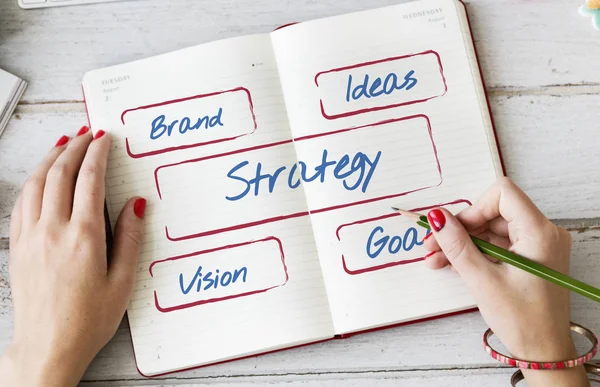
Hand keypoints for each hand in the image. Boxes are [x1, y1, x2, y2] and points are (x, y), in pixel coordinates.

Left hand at [0, 127, 145, 386]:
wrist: (47, 347)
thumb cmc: (87, 320)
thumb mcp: (122, 282)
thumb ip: (131, 238)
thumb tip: (136, 204)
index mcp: (84, 237)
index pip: (89, 180)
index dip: (97, 153)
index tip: (104, 138)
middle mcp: (53, 231)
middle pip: (60, 173)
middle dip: (74, 147)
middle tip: (86, 133)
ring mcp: (31, 237)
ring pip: (36, 183)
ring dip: (51, 158)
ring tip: (63, 144)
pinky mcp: (19, 247)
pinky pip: (22, 202)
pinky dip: (32, 181)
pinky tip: (40, 177)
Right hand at [423, 177, 588, 386]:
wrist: (544, 352)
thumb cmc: (523, 321)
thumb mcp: (483, 281)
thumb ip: (458, 245)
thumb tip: (437, 218)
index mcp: (539, 233)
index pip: (503, 194)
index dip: (473, 208)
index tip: (453, 229)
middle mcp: (543, 233)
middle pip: (493, 213)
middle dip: (461, 228)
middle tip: (433, 244)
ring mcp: (537, 245)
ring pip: (492, 229)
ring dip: (463, 242)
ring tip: (437, 258)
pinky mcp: (530, 257)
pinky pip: (498, 244)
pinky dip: (475, 252)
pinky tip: (452, 263)